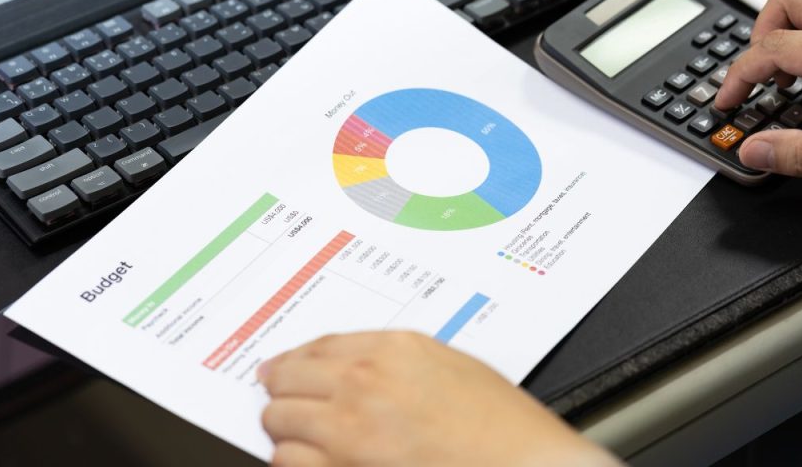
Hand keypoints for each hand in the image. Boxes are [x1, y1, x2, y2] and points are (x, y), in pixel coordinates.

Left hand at [258, 331, 620, 466]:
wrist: (522, 466)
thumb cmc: (499, 426)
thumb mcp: (450, 367)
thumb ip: (396, 360)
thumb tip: (352, 366)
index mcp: (393, 349)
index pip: (318, 347)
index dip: (293, 360)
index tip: (280, 368)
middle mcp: (364, 383)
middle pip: (288, 378)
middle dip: (282, 391)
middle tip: (281, 400)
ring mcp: (349, 430)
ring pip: (279, 419)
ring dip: (284, 426)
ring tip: (295, 433)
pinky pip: (289, 461)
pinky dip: (292, 459)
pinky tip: (306, 460)